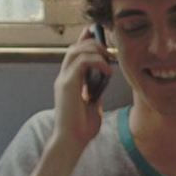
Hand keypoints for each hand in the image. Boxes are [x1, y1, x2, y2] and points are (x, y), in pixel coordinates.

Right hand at [50, 26, 111, 156]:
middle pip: (75, 47)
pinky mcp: (67, 85)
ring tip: (109, 60)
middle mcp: (64, 77)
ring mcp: (64, 79)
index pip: (75, 52)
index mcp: (70, 80)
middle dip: (94, 43)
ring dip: (95, 50)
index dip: (86, 39)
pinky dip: (97, 61)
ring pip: (76, 50)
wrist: (72, 140)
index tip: (102, 35)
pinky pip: (81, 62)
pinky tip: (108, 71)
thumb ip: (95, 89)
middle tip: (111, 53)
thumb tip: (105, 78)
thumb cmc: (82, 126)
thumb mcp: (93, 103)